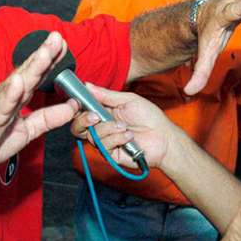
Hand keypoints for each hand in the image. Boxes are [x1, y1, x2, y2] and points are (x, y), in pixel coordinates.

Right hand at [0, 31, 78, 185]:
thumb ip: (48, 118)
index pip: (34, 75)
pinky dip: (10, 95)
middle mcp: (5, 97)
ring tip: (45, 53)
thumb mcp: (27, 131)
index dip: (50, 60)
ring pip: (16, 86)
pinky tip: (18, 82)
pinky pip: (1, 108)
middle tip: (57, 37)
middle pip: (27, 73)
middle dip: (43, 55)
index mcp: (14, 97)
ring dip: (31, 69)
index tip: (64, 44)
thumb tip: (73, 107)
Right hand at [70, 84, 186, 168]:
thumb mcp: (128, 100)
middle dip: (84, 120)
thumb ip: (106, 95)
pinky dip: (116, 138)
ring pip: (92, 135)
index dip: (76, 107)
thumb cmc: (149, 117)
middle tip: (95, 116)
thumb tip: (87, 85)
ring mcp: (105, 141)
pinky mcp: (110, 154)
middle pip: (78, 127)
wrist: (163, 137)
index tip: (77, 102)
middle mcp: (101, 127)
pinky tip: (129, 136)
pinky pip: (103, 146)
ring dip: (109, 129)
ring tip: (125, 126)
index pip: (81, 111)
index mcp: (103, 112)